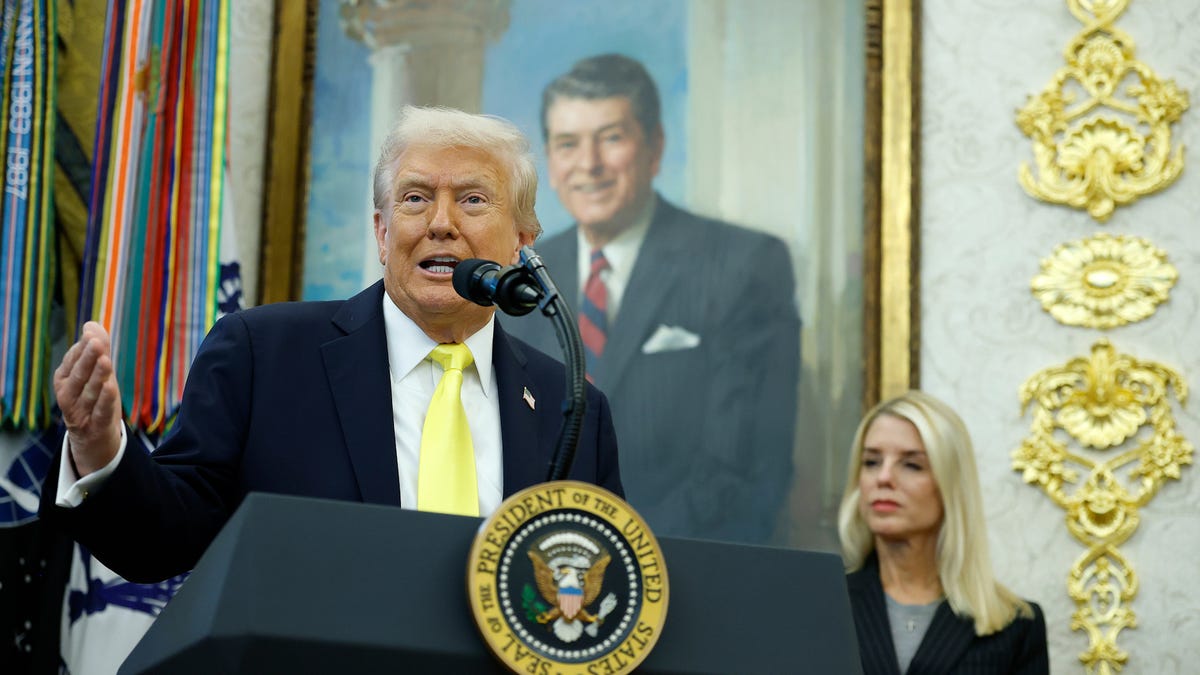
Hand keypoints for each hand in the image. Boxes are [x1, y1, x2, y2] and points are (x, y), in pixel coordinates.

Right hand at [54, 321, 122, 475]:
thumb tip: (92, 324)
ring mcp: (79, 412)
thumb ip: (97, 349)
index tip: (93, 335)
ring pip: (88, 392)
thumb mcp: (96, 373)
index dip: (82, 349)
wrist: (93, 437)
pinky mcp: (93, 426)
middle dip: (87, 359)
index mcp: (64, 379)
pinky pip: (98, 412)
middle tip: (96, 343)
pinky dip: (103, 400)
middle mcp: (67, 395)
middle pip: (78, 375)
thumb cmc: (94, 398)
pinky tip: (110, 386)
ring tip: (106, 360)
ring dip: (97, 377)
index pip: (72, 361)